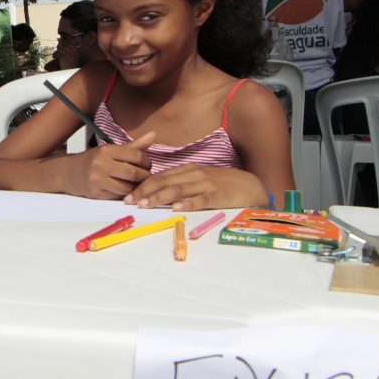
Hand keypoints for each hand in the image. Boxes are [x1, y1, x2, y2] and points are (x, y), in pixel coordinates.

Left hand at [52, 41, 79, 69]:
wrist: (69, 74)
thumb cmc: (70, 68)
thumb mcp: (73, 60)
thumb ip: (70, 54)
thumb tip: (63, 47)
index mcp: (76, 54)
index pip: (71, 46)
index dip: (65, 46)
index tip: (62, 48)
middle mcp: (72, 53)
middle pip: (64, 47)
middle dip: (59, 49)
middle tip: (57, 52)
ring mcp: (68, 55)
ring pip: (60, 49)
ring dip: (56, 52)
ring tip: (54, 55)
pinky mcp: (63, 57)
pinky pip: (57, 53)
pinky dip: (54, 55)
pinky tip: (53, 57)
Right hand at [69, 132, 155, 199]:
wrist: (69, 173)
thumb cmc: (93, 160)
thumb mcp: (111, 150)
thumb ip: (134, 145)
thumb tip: (154, 135)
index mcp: (106, 150)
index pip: (136, 155)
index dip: (147, 162)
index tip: (147, 165)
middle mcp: (101, 164)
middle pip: (133, 173)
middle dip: (144, 176)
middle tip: (145, 176)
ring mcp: (98, 179)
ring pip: (127, 187)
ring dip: (135, 187)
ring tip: (136, 183)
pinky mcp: (96, 193)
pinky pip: (118, 196)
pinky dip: (125, 194)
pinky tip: (125, 189)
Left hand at [125, 164, 264, 210]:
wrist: (249, 185)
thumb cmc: (221, 184)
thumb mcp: (198, 178)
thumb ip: (180, 182)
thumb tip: (157, 191)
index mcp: (187, 170)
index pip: (160, 177)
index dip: (142, 186)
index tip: (128, 196)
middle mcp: (194, 174)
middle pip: (164, 182)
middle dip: (145, 192)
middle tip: (130, 201)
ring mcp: (205, 184)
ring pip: (178, 190)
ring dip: (159, 197)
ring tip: (146, 204)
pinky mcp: (217, 196)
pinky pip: (200, 200)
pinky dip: (187, 204)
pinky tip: (176, 208)